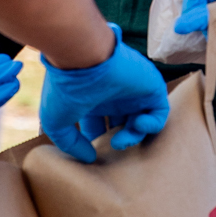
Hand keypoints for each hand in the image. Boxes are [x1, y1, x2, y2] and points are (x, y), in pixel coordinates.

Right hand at [39, 25, 170, 163]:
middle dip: (118, 141)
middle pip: (122, 125)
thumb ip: (70, 143)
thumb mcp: (56, 122)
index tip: (92, 155)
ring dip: (133, 136)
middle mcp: (113, 95)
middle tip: (110, 149)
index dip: (97, 141)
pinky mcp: (151, 87)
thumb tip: (88, 158)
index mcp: (91, 99)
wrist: (83, 57)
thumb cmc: (65, 88)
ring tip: (120, 141)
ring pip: (141, 121)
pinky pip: (160, 112)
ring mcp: (133, 91)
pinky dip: (152, 124)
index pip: (98, 125)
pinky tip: (137, 124)